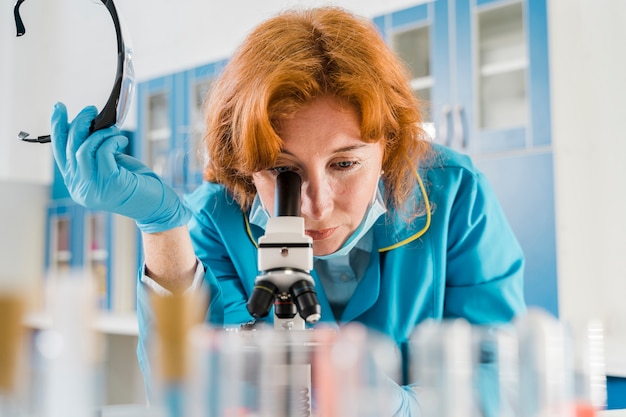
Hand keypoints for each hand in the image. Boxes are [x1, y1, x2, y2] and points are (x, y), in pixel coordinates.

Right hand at [51, 103, 190, 232]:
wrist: (157, 207)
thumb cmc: (137, 184)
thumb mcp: (110, 165)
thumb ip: (95, 151)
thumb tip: (90, 125)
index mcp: (77, 183)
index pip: (60, 153)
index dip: (57, 128)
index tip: (59, 108)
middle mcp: (80, 188)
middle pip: (69, 149)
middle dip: (79, 124)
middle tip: (90, 110)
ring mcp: (93, 189)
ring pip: (83, 150)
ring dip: (98, 133)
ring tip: (113, 130)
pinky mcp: (111, 184)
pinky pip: (103, 153)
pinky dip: (112, 141)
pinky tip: (121, 140)